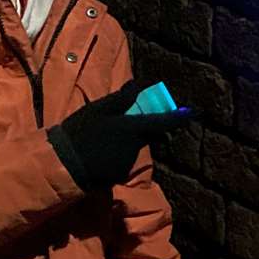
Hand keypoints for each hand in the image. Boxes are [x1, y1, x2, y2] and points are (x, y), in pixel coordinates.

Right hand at [48, 81, 194, 188]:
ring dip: (126, 138)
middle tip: (122, 118)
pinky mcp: (119, 173)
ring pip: (134, 144)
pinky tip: (99, 148)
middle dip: (142, 124)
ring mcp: (128, 162)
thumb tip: (138, 85)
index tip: (193, 112)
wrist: (65, 164)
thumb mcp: (99, 109)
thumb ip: (121, 99)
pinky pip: (123, 156)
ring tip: (102, 134)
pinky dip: (117, 150)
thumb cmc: (81, 132)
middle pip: (147, 133)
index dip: (179, 117)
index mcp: (132, 129)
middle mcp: (136, 147)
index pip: (163, 122)